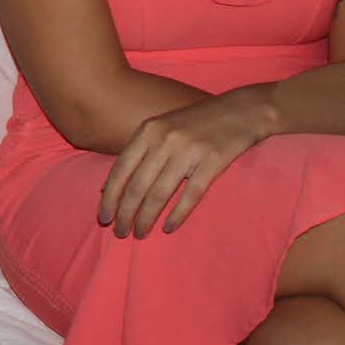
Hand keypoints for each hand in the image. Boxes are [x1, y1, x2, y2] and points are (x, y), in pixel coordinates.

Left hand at [98, 93, 268, 238]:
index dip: (109, 197)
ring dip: (146, 218)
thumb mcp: (161, 128)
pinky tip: (168, 227)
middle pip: (137, 185)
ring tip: (139, 234)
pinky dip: (177, 214)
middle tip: (120, 232)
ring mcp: (189, 150)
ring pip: (159, 193)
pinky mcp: (213, 161)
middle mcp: (165, 140)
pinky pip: (190, 195)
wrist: (242, 110)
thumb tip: (105, 186)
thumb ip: (136, 154)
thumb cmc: (195, 122)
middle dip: (125, 213)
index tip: (103, 217)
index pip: (120, 170)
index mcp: (148, 131)